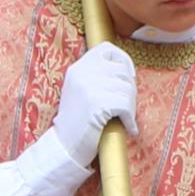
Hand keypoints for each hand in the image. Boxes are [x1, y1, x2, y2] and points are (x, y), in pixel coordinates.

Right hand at [48, 42, 139, 167]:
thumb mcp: (81, 90)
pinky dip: (130, 119)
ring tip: (125, 118)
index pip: (107, 49)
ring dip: (131, 107)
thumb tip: (127, 70)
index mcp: (77, 68)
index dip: (124, 60)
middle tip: (126, 106)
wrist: (63, 146)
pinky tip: (128, 128)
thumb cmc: (78, 122)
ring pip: (127, 89)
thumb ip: (97, 76)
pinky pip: (126, 106)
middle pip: (123, 71)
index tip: (128, 77)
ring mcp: (88, 87)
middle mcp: (81, 73)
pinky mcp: (96, 104)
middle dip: (130, 90)